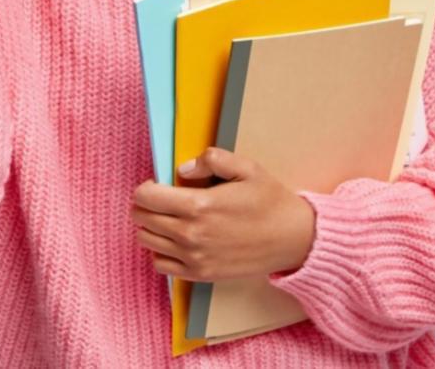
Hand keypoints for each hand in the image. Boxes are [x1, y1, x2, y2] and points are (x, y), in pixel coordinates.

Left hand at [129, 147, 316, 282]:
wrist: (293, 239)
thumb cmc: (270, 202)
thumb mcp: (246, 168)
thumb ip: (211, 159)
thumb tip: (183, 168)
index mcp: (198, 205)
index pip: (145, 197)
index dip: (145, 187)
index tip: (157, 184)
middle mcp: (190, 234)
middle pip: (141, 219)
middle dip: (145, 205)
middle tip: (161, 199)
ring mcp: (193, 258)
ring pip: (146, 241)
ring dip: (151, 227)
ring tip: (169, 218)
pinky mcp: (200, 274)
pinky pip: (160, 264)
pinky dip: (160, 251)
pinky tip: (175, 241)